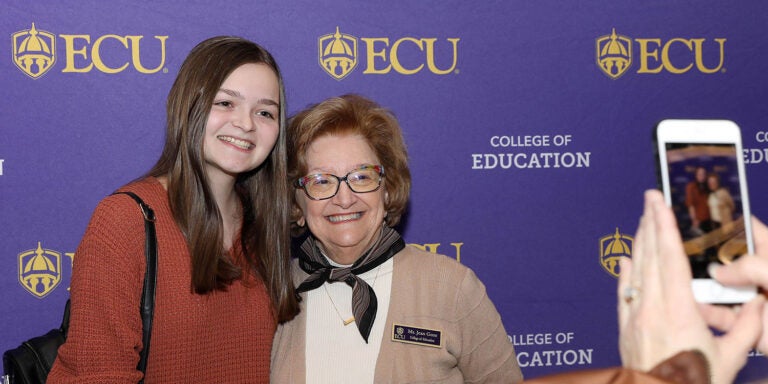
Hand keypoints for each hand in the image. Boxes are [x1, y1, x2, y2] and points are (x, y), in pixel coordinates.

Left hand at [618, 190, 763, 383]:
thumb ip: (746, 327)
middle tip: (650, 199)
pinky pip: (624, 295)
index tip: (660, 204)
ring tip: (643, 220)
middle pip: (650, 258)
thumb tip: (760, 303)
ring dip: (640, 243)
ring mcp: (635, 318)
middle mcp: (652, 309)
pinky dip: (625, 274)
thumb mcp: (729, 359)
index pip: (671, 259)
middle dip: (651, 224)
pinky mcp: (625, 330)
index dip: (665, 228)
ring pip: (636, 272)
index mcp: (679, 312)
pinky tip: (625, 260)